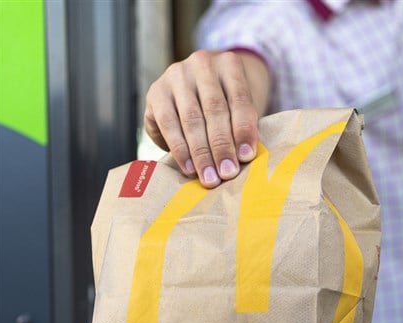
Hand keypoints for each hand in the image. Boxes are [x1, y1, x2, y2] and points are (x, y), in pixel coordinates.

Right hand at [144, 50, 269, 187]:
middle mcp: (202, 64)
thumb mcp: (239, 107)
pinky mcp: (156, 91)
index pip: (240, 99)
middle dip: (221, 146)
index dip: (243, 130)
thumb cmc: (226, 103)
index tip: (246, 157)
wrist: (197, 86)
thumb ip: (243, 126)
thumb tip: (243, 158)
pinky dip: (179, 149)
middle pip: (214, 110)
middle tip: (227, 173)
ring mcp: (176, 75)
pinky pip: (168, 124)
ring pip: (191, 119)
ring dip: (201, 153)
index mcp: (230, 64)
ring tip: (209, 177)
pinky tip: (189, 168)